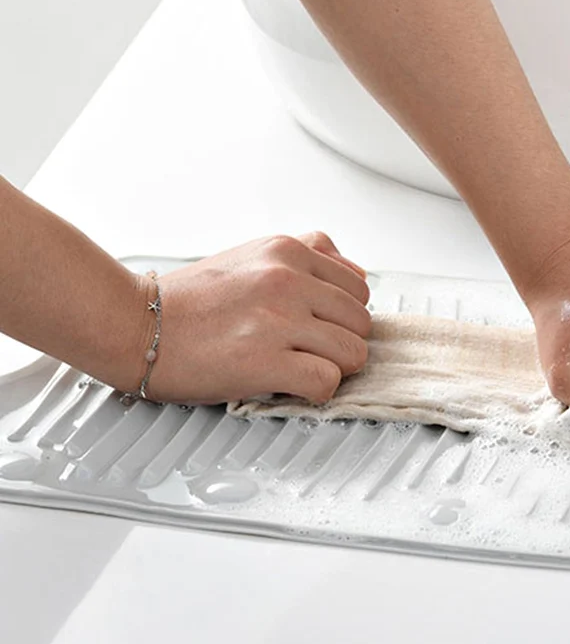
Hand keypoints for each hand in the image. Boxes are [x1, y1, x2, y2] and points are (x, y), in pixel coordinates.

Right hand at [136, 232, 370, 405]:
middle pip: (362, 323)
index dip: (344, 316)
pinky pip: (327, 382)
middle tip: (310, 353)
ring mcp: (277, 320)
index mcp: (287, 251)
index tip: (322, 328)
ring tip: (299, 368)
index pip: (359, 288)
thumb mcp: (253, 256)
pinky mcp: (264, 360)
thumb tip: (358, 273)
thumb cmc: (190, 299)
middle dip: (342, 343)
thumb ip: (308, 256)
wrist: (134, 323)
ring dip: (332, 369)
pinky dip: (316, 393)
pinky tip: (290, 386)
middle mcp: (287, 280)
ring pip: (353, 353)